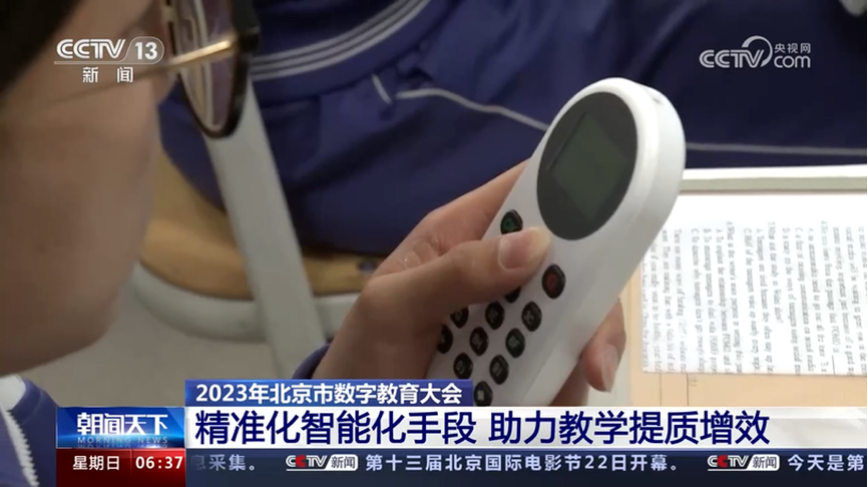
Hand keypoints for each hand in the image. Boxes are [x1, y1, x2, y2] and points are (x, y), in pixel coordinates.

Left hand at [315, 163, 625, 404]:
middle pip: (575, 265)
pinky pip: (564, 373)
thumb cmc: (365, 349)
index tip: (617, 205)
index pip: (532, 192)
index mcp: (468, 235)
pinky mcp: (527, 367)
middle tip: (592, 351)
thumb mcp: (392, 305)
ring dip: (572, 358)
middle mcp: (503, 273)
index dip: (577, 188)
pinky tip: (528, 407)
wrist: (359, 415)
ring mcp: (519, 322)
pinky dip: (556, 392)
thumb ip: (454, 272)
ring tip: (536, 393)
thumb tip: (535, 244)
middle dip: (590, 302)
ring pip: (579, 324)